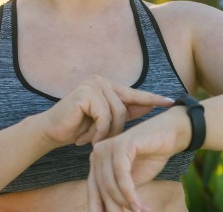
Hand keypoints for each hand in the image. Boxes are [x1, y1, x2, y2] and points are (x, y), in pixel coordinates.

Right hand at [37, 75, 173, 147]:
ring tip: (90, 139)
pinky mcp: (86, 94)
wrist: (50, 132)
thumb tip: (148, 106)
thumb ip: (123, 113)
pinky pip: (104, 117)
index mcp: (107, 85)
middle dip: (115, 129)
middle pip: (125, 108)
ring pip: (116, 114)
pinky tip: (85, 137)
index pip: (135, 93)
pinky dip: (97, 131)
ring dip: (104, 132)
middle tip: (98, 141)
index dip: (153, 99)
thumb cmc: (76, 128)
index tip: (172, 103)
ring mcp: (93, 85)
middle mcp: (100, 81)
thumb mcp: (104, 121)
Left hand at [87, 107, 189, 211]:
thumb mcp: (131, 181)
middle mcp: (97, 154)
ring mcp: (107, 148)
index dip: (101, 209)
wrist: (170, 134)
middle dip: (116, 209)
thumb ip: (119, 194)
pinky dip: (129, 194)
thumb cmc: (150, 157)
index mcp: (97, 162)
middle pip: (102, 190)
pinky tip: (139, 206)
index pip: (93, 192)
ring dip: (125, 203)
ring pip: (110, 185)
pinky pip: (121, 176)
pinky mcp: (120, 145)